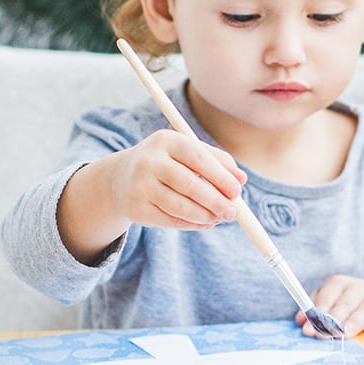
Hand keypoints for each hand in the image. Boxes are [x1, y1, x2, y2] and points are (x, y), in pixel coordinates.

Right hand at [108, 129, 246, 229]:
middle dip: (215, 200)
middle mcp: (149, 161)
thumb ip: (216, 161)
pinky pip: (169, 220)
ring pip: (179, 206)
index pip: (197, 157)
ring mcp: (139, 186)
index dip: (220, 175)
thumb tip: (241, 179)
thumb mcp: (187, 153)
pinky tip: (205, 223)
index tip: (237, 190)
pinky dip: (191, 224)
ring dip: (204, 216)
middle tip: (233, 212)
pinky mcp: (136, 208)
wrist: (121, 178)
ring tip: (219, 218)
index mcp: (166, 140)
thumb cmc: (166, 163)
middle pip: (188, 184)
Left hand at [303, 275, 363, 336]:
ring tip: (345, 334)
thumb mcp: (330, 304)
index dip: (317, 312)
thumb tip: (300, 321)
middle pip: (346, 302)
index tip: (309, 329)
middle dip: (333, 320)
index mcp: (340, 283)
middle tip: (323, 335)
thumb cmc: (348, 306)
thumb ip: (315, 311)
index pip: (328, 296)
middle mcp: (359, 287)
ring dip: (354, 322)